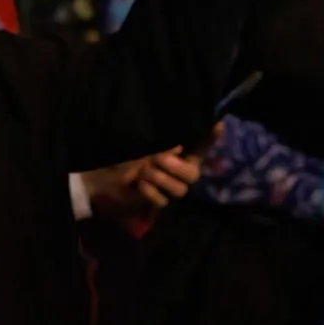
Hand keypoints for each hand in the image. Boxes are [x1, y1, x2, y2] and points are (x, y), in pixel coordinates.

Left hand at [81, 147, 204, 217]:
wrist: (105, 177)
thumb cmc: (128, 157)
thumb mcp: (144, 145)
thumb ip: (163, 142)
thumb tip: (178, 144)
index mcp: (179, 154)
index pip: (201, 145)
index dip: (210, 137)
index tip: (217, 123)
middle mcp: (178, 171)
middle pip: (194, 174)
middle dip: (177, 167)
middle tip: (159, 159)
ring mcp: (169, 187)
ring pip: (180, 190)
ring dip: (161, 179)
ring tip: (145, 171)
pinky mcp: (158, 201)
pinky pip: (163, 201)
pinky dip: (151, 192)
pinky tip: (140, 183)